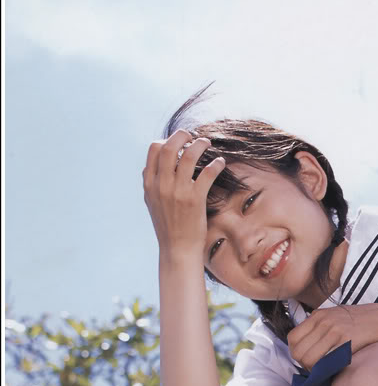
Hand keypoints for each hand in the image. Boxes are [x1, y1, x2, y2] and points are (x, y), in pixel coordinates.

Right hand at [142, 129, 224, 257]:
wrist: (177, 249)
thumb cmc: (168, 227)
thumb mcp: (152, 203)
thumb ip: (150, 183)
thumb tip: (148, 167)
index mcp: (149, 184)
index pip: (154, 150)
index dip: (167, 140)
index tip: (177, 142)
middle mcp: (161, 185)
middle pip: (169, 147)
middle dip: (181, 136)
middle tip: (191, 135)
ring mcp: (178, 191)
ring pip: (188, 155)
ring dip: (199, 145)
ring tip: (207, 143)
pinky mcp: (195, 199)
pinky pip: (207, 173)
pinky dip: (216, 164)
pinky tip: (220, 163)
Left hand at [287, 303, 377, 369]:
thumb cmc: (356, 322)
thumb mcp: (332, 316)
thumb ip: (317, 327)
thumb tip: (303, 346)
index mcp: (317, 315)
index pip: (292, 338)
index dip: (295, 352)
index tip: (305, 358)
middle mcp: (323, 322)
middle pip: (298, 351)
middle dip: (303, 364)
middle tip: (315, 367)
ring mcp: (334, 331)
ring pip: (309, 359)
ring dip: (314, 369)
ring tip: (324, 368)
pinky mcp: (345, 341)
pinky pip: (326, 360)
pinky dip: (326, 368)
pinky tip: (333, 367)